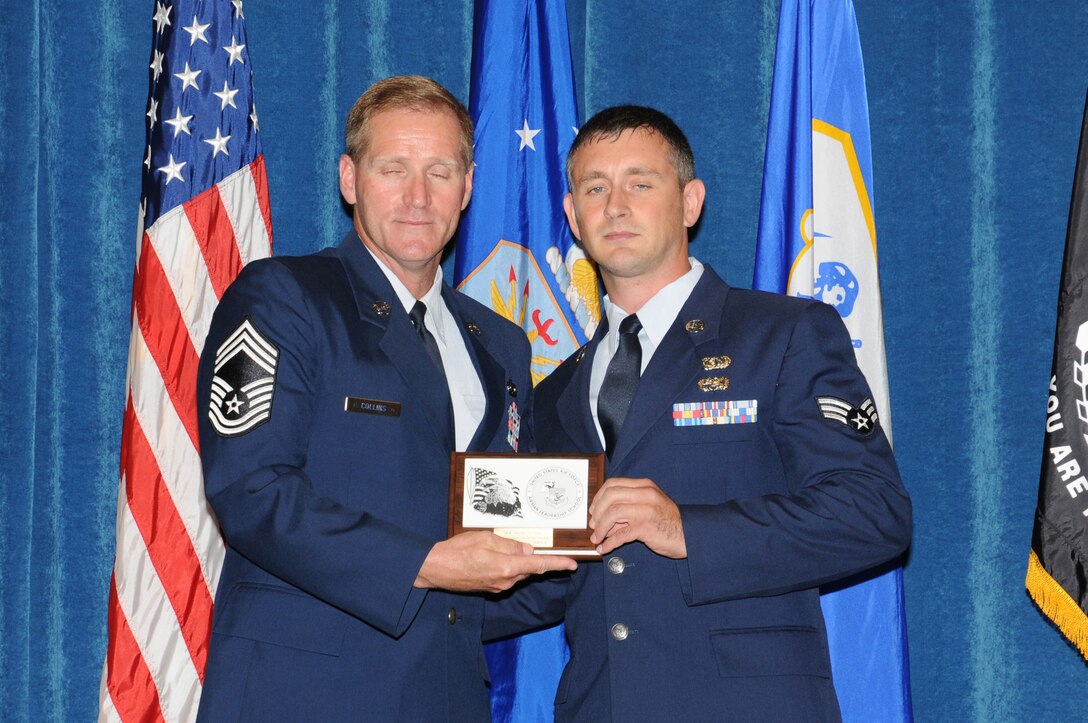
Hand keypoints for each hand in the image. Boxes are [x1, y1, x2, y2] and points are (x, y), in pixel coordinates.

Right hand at [414, 531, 576, 592]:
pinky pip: (506, 575)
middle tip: (529, 544)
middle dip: (532, 557)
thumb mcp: (485, 539)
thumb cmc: (457, 551)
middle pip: (528, 568)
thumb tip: (528, 550)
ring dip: (516, 561)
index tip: (573, 564)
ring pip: (517, 572)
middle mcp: (506, 580)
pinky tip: (492, 556)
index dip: (558, 564)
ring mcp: (498, 587)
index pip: (539, 565)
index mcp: (507, 566)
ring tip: (498, 547)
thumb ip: (509, 544)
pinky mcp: (491, 588)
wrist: (435, 569)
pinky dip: (506, 565)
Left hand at [589, 477, 685, 557]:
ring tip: (597, 538)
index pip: (613, 484)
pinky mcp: (646, 527)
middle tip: (593, 524)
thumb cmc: (668, 521)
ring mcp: (645, 510)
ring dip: (600, 528)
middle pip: (610, 497)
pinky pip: (620, 535)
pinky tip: (604, 549)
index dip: (599, 497)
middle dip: (597, 512)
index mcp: (644, 486)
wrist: (690, 534)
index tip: (593, 509)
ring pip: (612, 514)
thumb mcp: (649, 506)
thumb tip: (603, 518)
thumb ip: (628, 508)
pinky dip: (608, 543)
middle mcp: (644, 494)